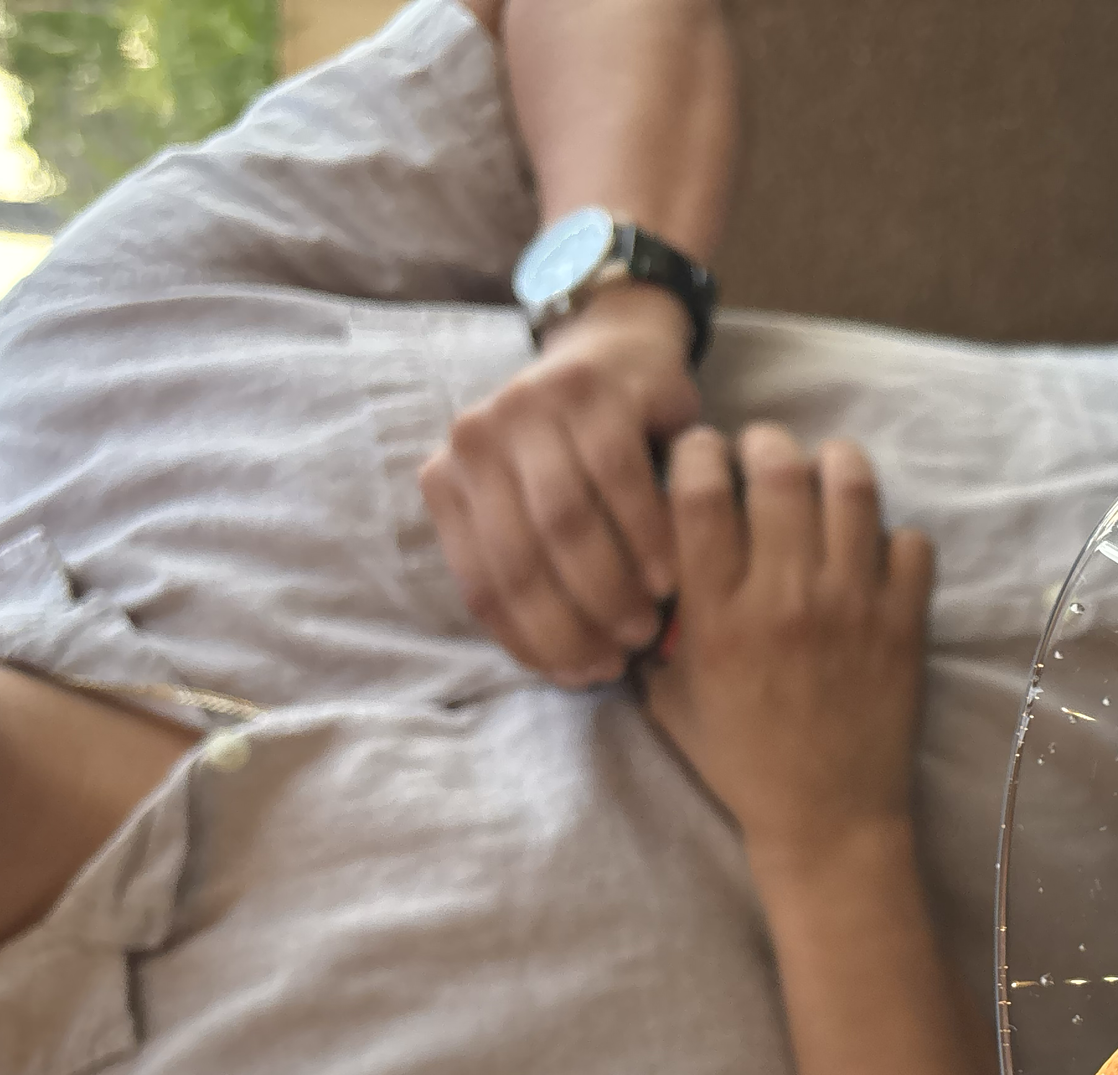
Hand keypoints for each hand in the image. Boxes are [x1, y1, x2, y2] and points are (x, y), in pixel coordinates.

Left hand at [420, 285, 702, 686]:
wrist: (616, 354)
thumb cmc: (580, 454)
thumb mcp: (536, 506)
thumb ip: (536, 569)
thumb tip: (565, 666)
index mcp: (449, 479)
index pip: (482, 585)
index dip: (534, 643)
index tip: (582, 677)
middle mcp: (475, 438)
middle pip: (520, 560)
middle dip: (573, 625)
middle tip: (620, 657)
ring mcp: (529, 407)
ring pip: (566, 524)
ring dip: (610, 588)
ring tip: (645, 625)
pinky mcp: (589, 391)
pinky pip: (618, 480)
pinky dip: (645, 538)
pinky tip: (668, 577)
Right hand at [640, 423, 935, 866]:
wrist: (827, 820)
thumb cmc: (744, 764)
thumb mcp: (673, 701)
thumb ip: (658, 633)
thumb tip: (646, 571)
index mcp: (719, 614)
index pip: (700, 491)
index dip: (698, 452)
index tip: (701, 452)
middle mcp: (785, 598)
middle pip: (778, 468)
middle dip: (766, 443)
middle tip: (763, 453)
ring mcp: (852, 606)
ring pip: (853, 486)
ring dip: (835, 466)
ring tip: (825, 473)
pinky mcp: (905, 624)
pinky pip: (910, 541)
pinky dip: (894, 535)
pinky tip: (873, 551)